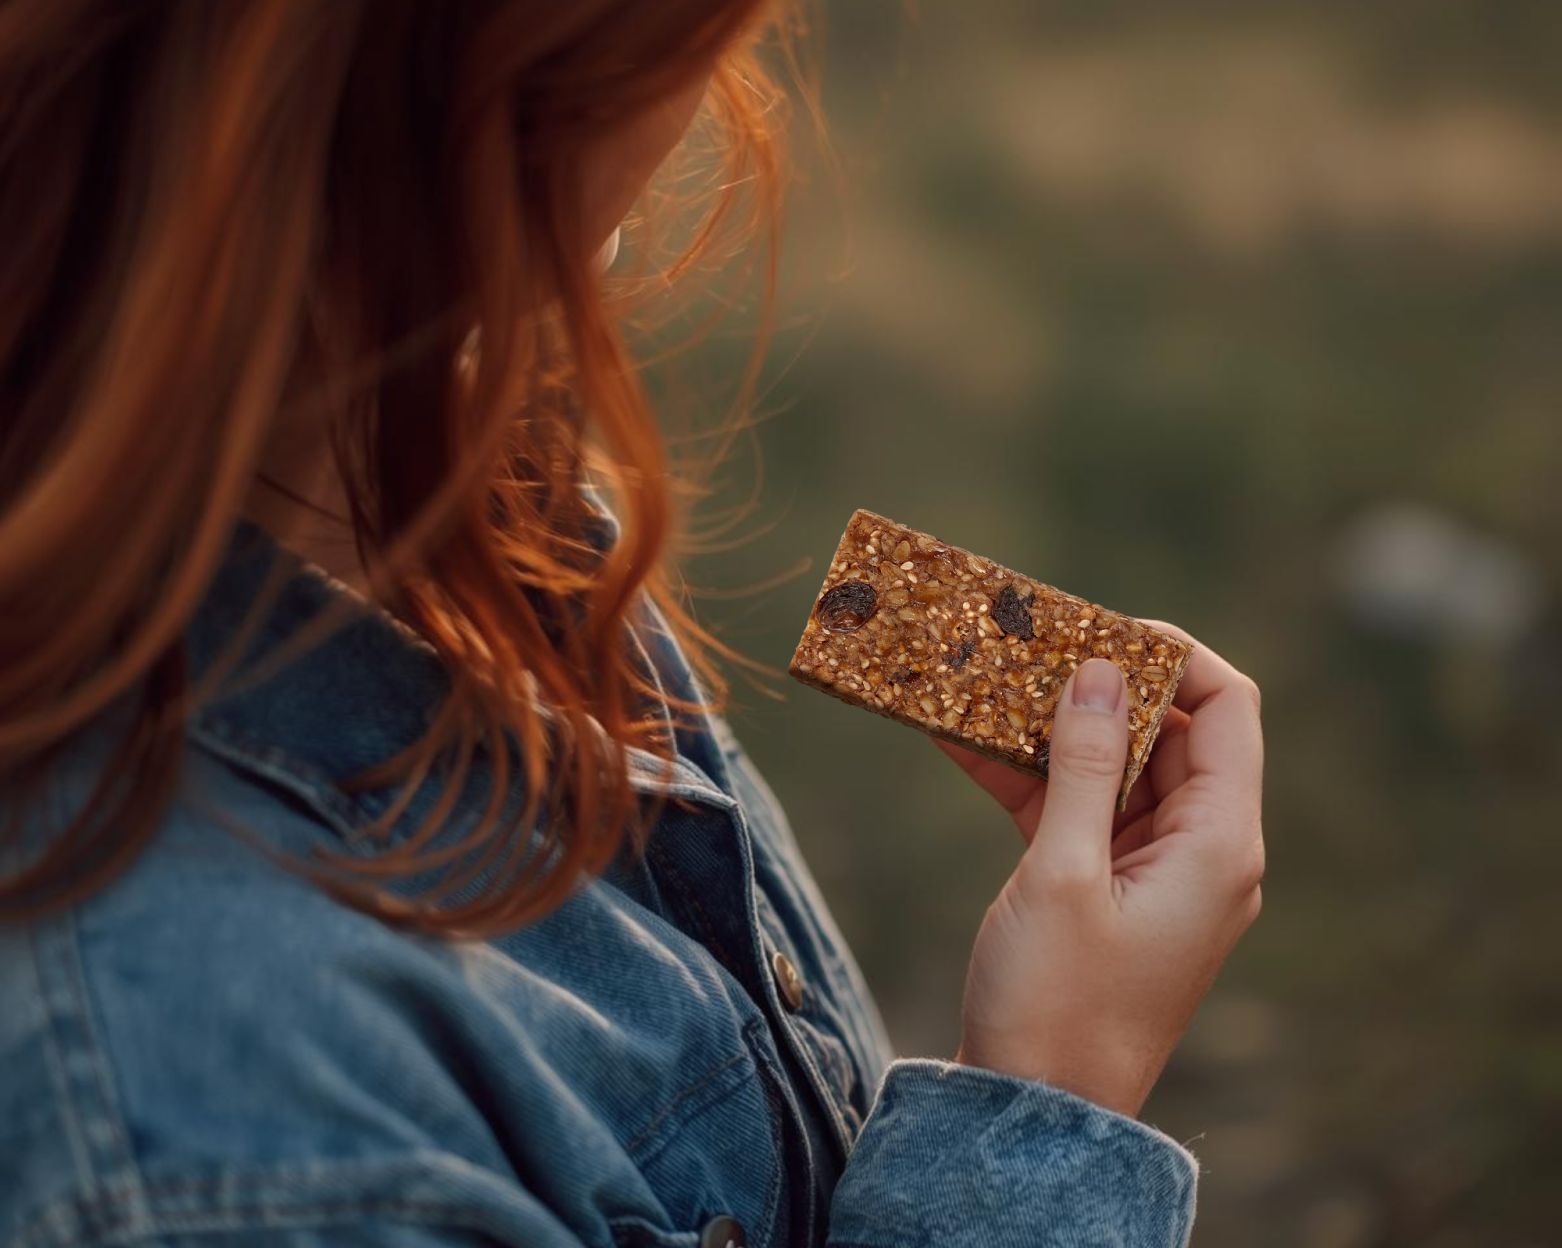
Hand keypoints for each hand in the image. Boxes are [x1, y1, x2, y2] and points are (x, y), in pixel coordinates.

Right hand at [941, 624, 1264, 1117]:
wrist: (1035, 1112)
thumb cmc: (1057, 1002)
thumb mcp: (1061, 872)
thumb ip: (1082, 765)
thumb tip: (1099, 671)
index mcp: (1218, 843)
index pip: (1228, 710)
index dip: (1174, 655)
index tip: (1101, 628)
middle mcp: (1201, 849)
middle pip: (1167, 732)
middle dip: (1098, 683)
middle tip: (1028, 643)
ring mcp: (1154, 870)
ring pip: (1113, 766)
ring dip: (1052, 725)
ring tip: (985, 677)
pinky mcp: (1109, 888)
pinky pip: (1077, 808)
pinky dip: (1028, 775)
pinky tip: (960, 737)